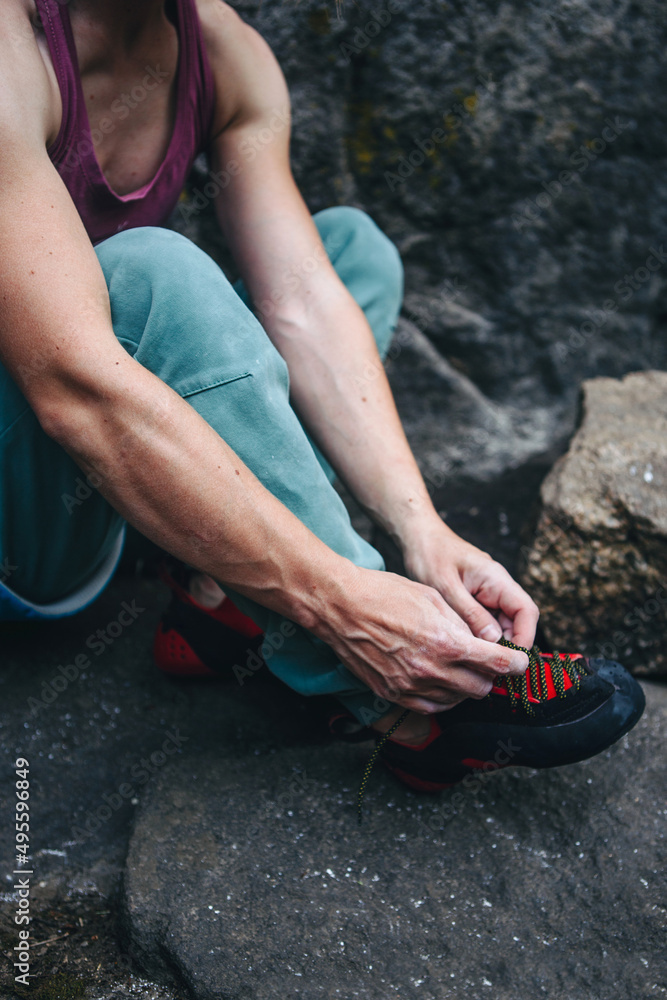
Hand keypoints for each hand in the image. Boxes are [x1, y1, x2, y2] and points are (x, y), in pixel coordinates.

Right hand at [315, 566, 530, 714]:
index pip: (497, 664)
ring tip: (457, 667)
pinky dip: (442, 696)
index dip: (515, 664)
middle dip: (489, 675)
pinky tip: (438, 679)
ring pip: (457, 700)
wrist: (341, 607)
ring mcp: (411, 686)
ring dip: (464, 686)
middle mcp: (431, 670)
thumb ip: (461, 624)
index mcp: (446, 642)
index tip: (519, 663)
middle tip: (484, 661)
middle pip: (481, 687)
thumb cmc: (384, 594)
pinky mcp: (393, 695)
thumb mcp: (432, 597)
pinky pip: (431, 707)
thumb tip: (481, 641)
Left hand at [402, 516, 538, 649]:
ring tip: (474, 662)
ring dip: (491, 644)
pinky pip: (485, 623)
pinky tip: (463, 649)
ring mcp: (487, 594)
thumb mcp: (447, 587)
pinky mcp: (475, 600)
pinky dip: (478, 637)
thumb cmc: (431, 555)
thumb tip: (494, 641)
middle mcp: (497, 587)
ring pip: (501, 625)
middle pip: (517, 622)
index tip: (510, 660)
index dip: (524, 638)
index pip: (526, 611)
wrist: (418, 537)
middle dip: (507, 646)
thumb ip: (471, 613)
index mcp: (496, 579)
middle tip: (488, 669)